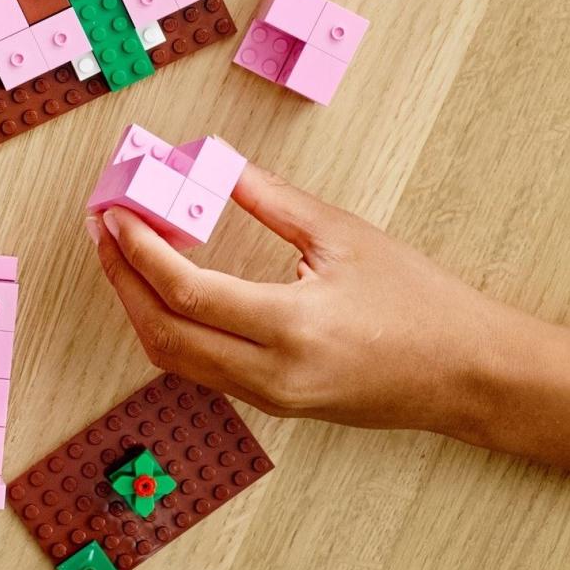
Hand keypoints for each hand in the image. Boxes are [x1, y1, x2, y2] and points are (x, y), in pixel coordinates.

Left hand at [86, 163, 541, 445]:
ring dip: (142, 308)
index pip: (189, 293)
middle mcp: (273, 374)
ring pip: (178, 360)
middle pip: (165, 336)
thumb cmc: (418, 299)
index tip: (116, 214)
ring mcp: (271, 398)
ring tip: (123, 255)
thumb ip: (272, 201)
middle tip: (104, 232)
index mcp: (292, 327)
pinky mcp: (276, 406)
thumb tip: (213, 164)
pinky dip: (174, 330)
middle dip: (122, 282)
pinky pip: (205, 371)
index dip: (141, 252)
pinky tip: (168, 290)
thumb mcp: (344, 235)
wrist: (465, 372)